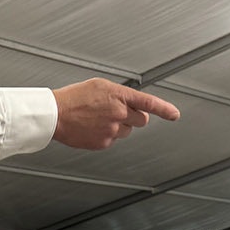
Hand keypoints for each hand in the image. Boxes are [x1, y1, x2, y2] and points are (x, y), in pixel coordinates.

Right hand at [51, 79, 179, 150]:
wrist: (55, 114)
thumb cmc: (72, 98)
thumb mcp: (99, 86)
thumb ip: (118, 94)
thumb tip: (130, 103)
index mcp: (118, 96)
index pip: (149, 103)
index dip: (165, 109)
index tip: (174, 114)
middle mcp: (118, 113)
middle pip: (141, 120)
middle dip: (134, 117)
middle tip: (118, 113)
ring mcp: (112, 130)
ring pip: (126, 131)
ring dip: (118, 126)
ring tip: (98, 119)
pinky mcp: (104, 143)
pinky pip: (112, 140)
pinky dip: (105, 135)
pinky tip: (92, 127)